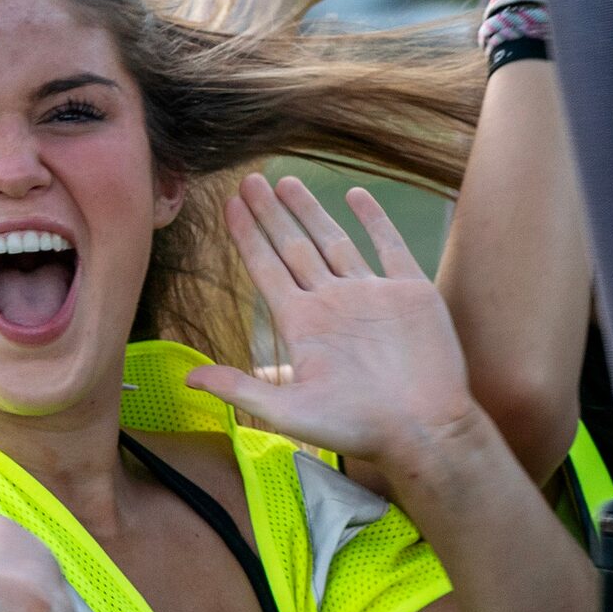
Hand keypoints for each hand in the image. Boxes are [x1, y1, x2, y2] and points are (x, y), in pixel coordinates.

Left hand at [188, 175, 483, 479]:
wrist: (424, 431)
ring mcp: (371, 294)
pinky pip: (388, 245)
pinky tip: (356, 196)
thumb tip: (188, 379)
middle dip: (270, 215)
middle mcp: (333, 304)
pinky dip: (374, 220)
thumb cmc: (359, 429)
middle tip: (249, 180)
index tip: (228, 205)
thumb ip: (241, 388)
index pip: (266, 269)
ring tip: (287, 182)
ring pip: (334, 240)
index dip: (246, 237)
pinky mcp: (410, 292)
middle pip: (293, 247)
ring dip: (310, 211)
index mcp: (303, 325)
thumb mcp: (290, 412)